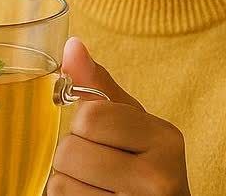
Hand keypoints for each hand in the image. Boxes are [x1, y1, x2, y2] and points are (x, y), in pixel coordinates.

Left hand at [48, 38, 191, 195]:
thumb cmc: (145, 169)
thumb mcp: (134, 125)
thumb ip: (101, 87)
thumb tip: (71, 45)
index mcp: (165, 138)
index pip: (90, 117)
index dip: (85, 127)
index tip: (105, 139)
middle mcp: (159, 176)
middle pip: (70, 151)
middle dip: (74, 157)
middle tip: (99, 167)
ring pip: (60, 183)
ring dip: (69, 183)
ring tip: (97, 186)